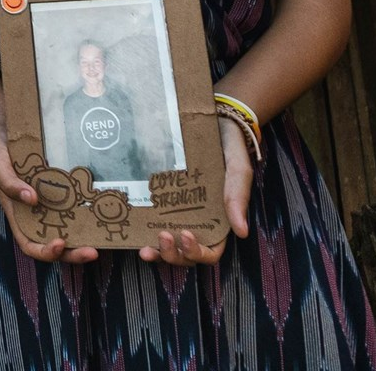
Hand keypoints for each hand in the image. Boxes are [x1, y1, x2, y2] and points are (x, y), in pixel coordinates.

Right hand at [0, 121, 98, 263]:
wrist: (4, 122)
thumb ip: (8, 183)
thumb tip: (32, 200)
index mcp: (17, 213)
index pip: (30, 243)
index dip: (44, 251)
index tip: (60, 243)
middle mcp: (36, 211)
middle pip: (54, 244)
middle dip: (73, 253)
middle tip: (93, 251)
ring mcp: (50, 199)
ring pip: (69, 227)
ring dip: (84, 236)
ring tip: (102, 235)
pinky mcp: (61, 185)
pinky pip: (74, 201)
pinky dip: (87, 208)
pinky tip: (99, 205)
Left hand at [140, 117, 253, 266]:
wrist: (214, 120)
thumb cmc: (230, 148)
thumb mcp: (238, 170)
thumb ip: (237, 197)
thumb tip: (241, 233)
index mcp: (219, 221)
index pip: (211, 251)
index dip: (197, 252)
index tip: (186, 235)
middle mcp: (198, 221)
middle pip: (186, 254)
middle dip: (173, 255)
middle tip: (161, 238)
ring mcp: (178, 211)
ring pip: (168, 244)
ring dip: (158, 251)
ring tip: (145, 247)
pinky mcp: (163, 197)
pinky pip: (153, 220)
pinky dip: (145, 230)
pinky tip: (134, 226)